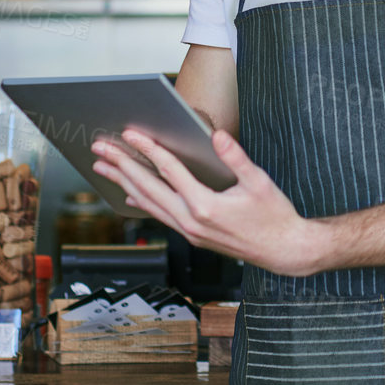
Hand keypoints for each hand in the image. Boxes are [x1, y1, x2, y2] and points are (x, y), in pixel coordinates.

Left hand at [90, 128, 323, 276]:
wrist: (283, 251)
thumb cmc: (274, 216)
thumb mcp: (259, 182)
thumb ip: (235, 157)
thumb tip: (217, 135)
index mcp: (205, 206)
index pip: (169, 171)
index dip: (148, 149)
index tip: (129, 134)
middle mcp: (191, 221)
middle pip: (148, 188)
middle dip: (121, 166)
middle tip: (100, 149)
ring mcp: (188, 231)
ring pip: (148, 204)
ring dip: (124, 183)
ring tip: (103, 168)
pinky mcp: (191, 235)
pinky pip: (159, 216)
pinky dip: (141, 202)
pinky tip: (129, 195)